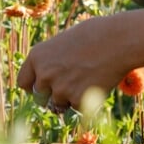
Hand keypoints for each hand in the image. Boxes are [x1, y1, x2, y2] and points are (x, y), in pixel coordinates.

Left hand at [16, 14, 134, 112]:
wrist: (119, 40)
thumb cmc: (96, 35)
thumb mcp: (65, 42)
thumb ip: (52, 61)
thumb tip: (49, 81)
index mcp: (37, 56)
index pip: (23, 83)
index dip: (34, 87)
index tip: (44, 88)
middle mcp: (44, 74)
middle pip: (40, 98)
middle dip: (53, 96)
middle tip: (70, 86)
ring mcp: (60, 89)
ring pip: (60, 105)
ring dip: (71, 98)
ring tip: (88, 79)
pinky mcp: (77, 100)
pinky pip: (79, 107)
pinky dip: (88, 100)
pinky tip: (98, 83)